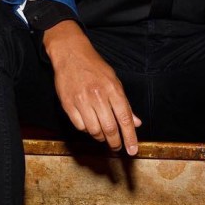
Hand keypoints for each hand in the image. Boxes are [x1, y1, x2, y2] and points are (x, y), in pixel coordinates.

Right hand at [43, 21, 140, 154]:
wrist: (71, 54)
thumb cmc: (95, 67)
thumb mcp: (114, 81)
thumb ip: (125, 104)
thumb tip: (136, 123)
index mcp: (113, 89)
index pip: (125, 118)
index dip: (130, 137)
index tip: (133, 150)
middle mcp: (98, 96)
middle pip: (109, 128)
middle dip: (115, 142)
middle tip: (117, 147)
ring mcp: (82, 100)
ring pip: (94, 130)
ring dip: (100, 137)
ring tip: (103, 135)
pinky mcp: (68, 104)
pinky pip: (80, 126)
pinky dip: (86, 130)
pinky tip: (89, 125)